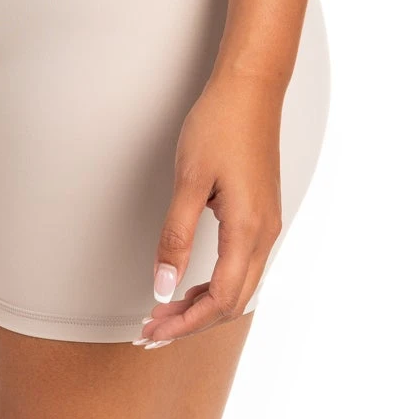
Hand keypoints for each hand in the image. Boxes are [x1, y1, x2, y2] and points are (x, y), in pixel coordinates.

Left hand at [135, 70, 286, 345]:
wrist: (250, 88)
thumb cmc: (220, 124)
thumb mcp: (189, 180)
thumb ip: (175, 236)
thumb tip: (163, 286)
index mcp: (248, 230)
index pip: (219, 300)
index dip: (185, 322)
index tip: (152, 331)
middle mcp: (265, 234)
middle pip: (232, 302)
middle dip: (192, 322)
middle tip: (152, 331)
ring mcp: (267, 224)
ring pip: (240, 286)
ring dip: (204, 304)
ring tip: (166, 310)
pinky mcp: (262, 213)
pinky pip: (243, 266)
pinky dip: (216, 283)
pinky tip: (191, 282)